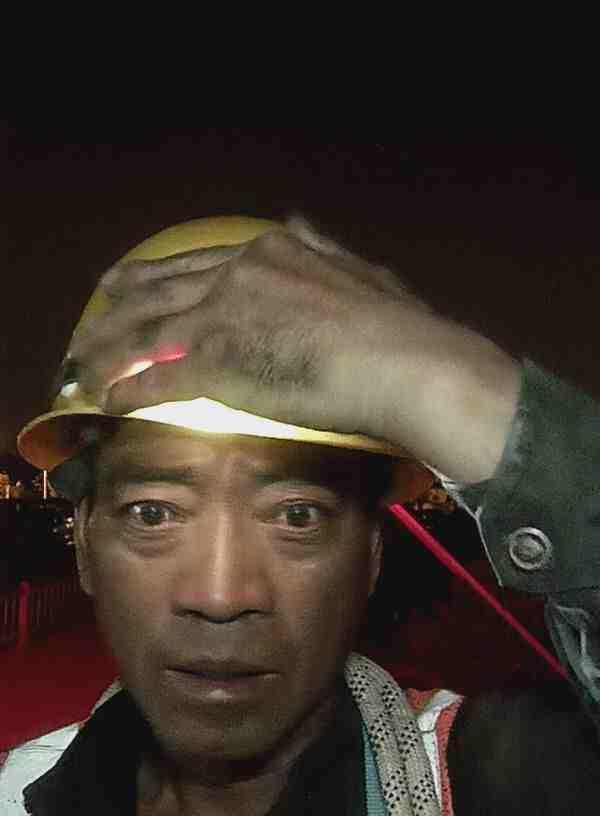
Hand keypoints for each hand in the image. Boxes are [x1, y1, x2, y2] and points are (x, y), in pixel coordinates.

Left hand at [68, 218, 520, 481]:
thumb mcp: (361, 271)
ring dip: (112, 351)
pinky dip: (130, 390)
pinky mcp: (216, 365)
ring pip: (147, 332)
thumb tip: (299, 223)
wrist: (404, 363)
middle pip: (161, 290)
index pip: (201, 264)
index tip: (140, 281)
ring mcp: (223, 318)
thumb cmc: (398, 328)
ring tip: (87, 366)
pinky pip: (158, 378)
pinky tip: (111, 400)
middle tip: (97, 311)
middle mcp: (238, 276)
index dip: (164, 275)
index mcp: (271, 252)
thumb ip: (322, 248)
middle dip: (123, 304)